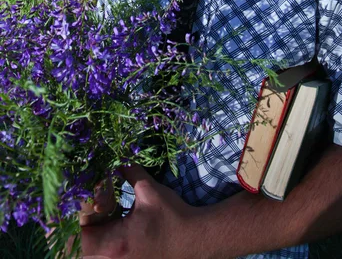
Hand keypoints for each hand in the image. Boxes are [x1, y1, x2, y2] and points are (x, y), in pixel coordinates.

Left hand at [81, 164, 204, 258]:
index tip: (97, 198)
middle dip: (85, 220)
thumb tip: (118, 160)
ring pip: (88, 248)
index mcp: (113, 244)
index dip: (82, 211)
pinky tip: (115, 219)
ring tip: (107, 211)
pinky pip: (100, 251)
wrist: (194, 242)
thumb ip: (130, 172)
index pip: (78, 231)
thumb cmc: (173, 217)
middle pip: (79, 243)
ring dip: (92, 229)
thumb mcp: (150, 191)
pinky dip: (102, 235)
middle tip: (98, 205)